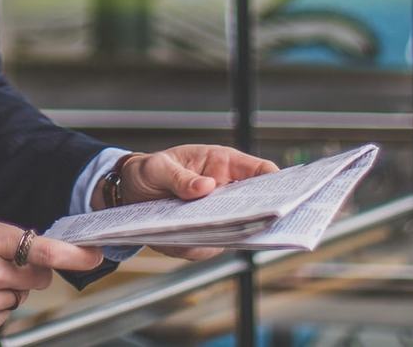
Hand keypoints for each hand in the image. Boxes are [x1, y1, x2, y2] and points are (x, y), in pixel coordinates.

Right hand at [0, 210, 102, 342]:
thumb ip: (2, 235)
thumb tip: (32, 248)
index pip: (42, 249)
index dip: (74, 254)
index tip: (93, 254)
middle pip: (38, 276)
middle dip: (29, 270)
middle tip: (1, 264)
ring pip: (17, 298)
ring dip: (4, 291)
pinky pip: (0, 318)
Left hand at [100, 145, 279, 260]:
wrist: (127, 192)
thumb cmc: (148, 171)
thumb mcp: (157, 168)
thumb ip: (179, 177)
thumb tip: (205, 188)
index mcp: (222, 164)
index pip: (260, 172)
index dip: (278, 184)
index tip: (285, 196)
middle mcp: (224, 191)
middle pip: (255, 206)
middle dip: (259, 217)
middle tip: (256, 224)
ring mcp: (215, 216)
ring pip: (234, 231)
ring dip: (226, 237)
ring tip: (210, 236)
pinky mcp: (202, 237)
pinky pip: (209, 247)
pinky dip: (200, 248)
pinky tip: (186, 245)